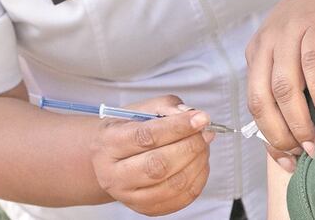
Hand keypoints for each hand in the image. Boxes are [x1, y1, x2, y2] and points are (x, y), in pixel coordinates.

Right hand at [90, 95, 212, 215]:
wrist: (109, 159)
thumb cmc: (128, 130)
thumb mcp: (141, 109)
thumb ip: (166, 106)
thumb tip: (191, 115)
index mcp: (109, 143)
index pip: (145, 137)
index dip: (177, 127)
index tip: (201, 118)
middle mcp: (113, 174)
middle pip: (158, 166)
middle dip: (190, 147)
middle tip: (206, 133)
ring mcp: (128, 196)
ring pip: (171, 185)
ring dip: (197, 163)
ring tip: (203, 146)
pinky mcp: (145, 209)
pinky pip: (179, 199)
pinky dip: (198, 180)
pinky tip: (199, 163)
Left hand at [246, 0, 314, 167]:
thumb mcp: (295, 48)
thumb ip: (291, 81)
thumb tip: (297, 137)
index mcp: (258, 52)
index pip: (253, 103)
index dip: (267, 137)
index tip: (286, 162)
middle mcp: (268, 42)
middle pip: (263, 99)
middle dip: (281, 135)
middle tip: (302, 158)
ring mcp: (291, 31)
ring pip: (284, 86)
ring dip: (298, 121)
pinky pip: (313, 63)